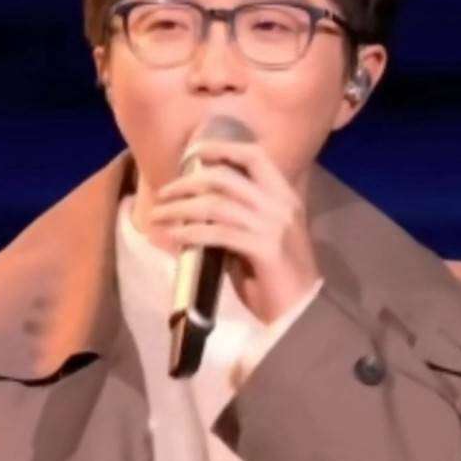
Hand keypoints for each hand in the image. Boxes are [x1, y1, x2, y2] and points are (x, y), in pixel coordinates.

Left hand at [143, 135, 322, 323]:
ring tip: (157, 216)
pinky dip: (189, 232)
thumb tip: (194, 213)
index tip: (194, 152)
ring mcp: (273, 226)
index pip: (255, 156)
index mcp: (284, 197)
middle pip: (226, 178)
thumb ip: (234, 222)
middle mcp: (281, 205)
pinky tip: (172, 236)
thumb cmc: (276, 279)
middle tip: (164, 193)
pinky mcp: (264, 249)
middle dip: (188, 182)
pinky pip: (217, 233)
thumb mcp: (257, 241)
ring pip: (216, 204)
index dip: (223, 148)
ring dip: (180, 208)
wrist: (302, 312)